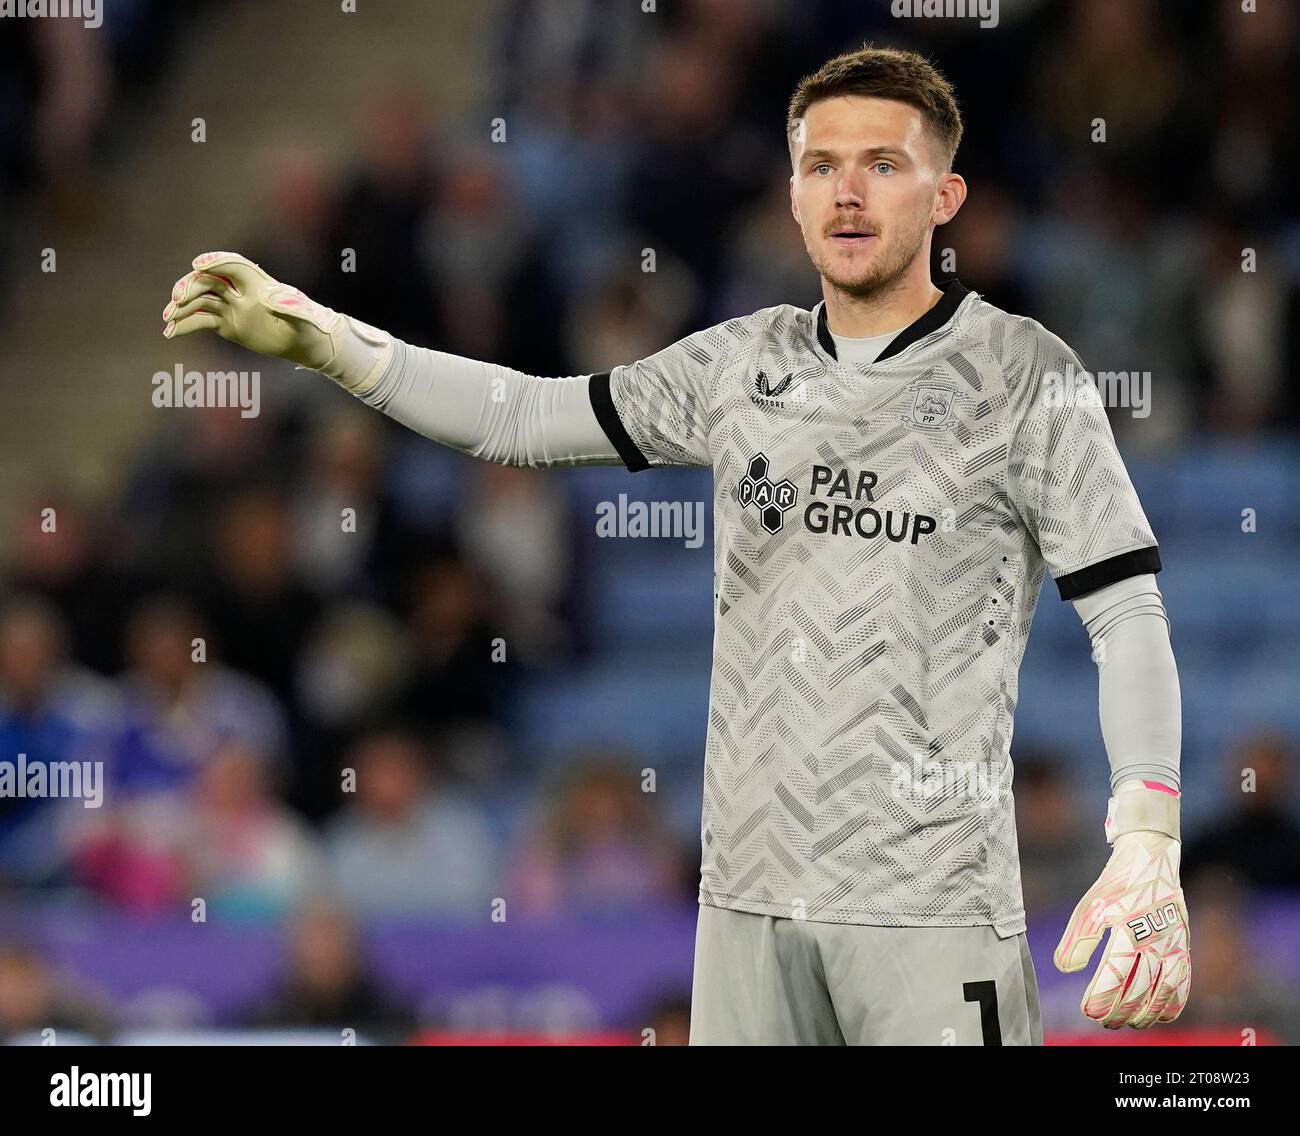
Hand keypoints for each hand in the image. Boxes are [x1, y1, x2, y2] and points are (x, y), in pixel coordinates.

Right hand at [162, 252, 389, 390]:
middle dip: (191, 287)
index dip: (216, 262)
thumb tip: (275, 299)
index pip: (233, 265)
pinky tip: (170, 333)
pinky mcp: (226, 324)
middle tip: (177, 300)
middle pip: (209, 281)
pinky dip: (185, 325)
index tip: (198, 264)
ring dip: (182, 307)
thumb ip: (292, 308)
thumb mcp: (304, 318)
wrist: (307, 343)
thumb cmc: (310, 327)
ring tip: (167, 320)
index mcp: (258, 283)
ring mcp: (231, 307)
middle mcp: (240, 291)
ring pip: (201, 301)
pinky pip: (201, 321)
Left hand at [1054, 783, 1189, 1028]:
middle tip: (1103, 1023)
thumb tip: (1065, 969)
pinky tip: (1160, 1015)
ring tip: (1129, 1024)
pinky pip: (1184, 983)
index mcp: (1129, 930)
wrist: (1151, 859)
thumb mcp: (1089, 907)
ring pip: (1163, 992)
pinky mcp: (1184, 946)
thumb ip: (1077, 940)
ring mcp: (1174, 945)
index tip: (1088, 1011)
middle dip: (1120, 1011)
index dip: (1101, 998)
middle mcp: (1155, 941)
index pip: (1115, 975)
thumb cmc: (1116, 885)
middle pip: (1139, 989)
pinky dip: (1173, 1004)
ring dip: (1146, 1013)